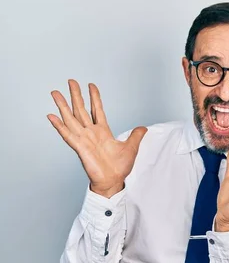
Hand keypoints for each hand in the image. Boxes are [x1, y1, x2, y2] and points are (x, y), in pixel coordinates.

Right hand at [47, 79, 146, 197]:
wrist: (113, 181)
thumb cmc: (119, 167)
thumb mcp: (132, 148)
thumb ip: (136, 136)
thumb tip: (143, 128)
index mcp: (103, 131)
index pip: (97, 110)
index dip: (94, 98)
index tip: (91, 85)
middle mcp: (91, 133)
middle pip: (81, 110)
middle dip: (76, 95)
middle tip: (71, 81)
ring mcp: (84, 139)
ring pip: (71, 119)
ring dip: (63, 106)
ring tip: (55, 93)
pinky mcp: (79, 148)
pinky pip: (67, 134)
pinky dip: (59, 125)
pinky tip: (51, 116)